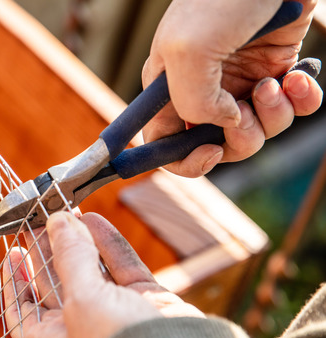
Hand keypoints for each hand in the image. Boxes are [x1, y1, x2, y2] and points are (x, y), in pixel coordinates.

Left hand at [1, 212, 203, 337]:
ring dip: (77, 243)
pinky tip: (94, 220)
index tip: (12, 254)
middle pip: (55, 285)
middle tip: (40, 219)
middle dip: (47, 251)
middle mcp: (80, 329)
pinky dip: (108, 245)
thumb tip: (59, 221)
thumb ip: (70, 256)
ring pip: (89, 272)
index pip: (23, 311)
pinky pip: (121, 269)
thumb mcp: (81, 298)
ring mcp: (114, 315)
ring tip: (65, 211)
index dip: (15, 283)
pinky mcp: (143, 304)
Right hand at [142, 0, 322, 176]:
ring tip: (275, 84)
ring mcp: (239, 81)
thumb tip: (223, 125)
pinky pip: (291, 108)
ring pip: (256, 131)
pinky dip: (300, 102)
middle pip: (215, 144)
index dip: (183, 159)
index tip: (209, 150)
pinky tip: (297, 77)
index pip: (162, 143)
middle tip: (247, 111)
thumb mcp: (189, 52)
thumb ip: (193, 103)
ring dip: (272, 117)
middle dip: (237, 139)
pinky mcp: (276, 70)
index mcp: (166, 88)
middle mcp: (202, 89)